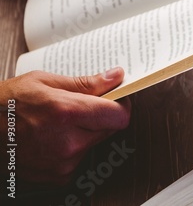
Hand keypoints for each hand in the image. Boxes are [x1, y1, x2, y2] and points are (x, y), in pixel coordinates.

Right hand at [0, 67, 130, 184]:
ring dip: (87, 132)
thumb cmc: (6, 104)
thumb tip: (115, 76)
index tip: (117, 98)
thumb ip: (86, 83)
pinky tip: (53, 138)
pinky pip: (80, 157)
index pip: (119, 115)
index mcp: (67, 113)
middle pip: (110, 128)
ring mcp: (64, 162)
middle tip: (82, 107)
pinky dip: (74, 147)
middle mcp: (68, 141)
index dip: (122, 105)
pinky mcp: (59, 175)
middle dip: (102, 116)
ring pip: (95, 142)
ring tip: (60, 123)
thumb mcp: (45, 82)